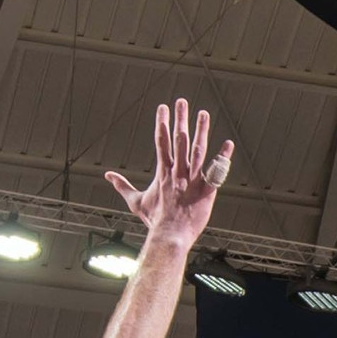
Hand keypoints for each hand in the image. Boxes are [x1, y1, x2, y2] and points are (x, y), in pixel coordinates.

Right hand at [105, 98, 232, 250]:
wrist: (169, 236)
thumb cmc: (154, 221)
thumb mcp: (136, 202)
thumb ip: (122, 186)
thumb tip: (108, 176)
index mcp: (162, 172)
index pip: (161, 142)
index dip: (162, 123)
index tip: (163, 107)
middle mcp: (177, 172)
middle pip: (179, 140)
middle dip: (180, 119)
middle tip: (182, 101)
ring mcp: (192, 180)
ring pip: (198, 150)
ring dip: (201, 131)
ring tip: (203, 113)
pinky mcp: (206, 191)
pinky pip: (216, 172)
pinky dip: (223, 158)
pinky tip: (228, 144)